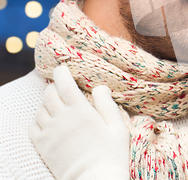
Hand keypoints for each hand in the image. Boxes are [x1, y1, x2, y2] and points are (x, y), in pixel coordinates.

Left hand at [30, 65, 129, 179]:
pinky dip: (39, 119)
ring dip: (47, 103)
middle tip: (61, 86)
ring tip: (57, 104)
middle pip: (49, 94)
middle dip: (54, 87)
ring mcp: (50, 133)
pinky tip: (48, 120)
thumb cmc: (111, 154)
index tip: (63, 68)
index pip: (64, 84)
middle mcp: (62, 119)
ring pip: (41, 109)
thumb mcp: (117, 127)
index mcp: (81, 111)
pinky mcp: (43, 146)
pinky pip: (33, 126)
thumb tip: (99, 86)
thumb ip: (107, 104)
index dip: (62, 72)